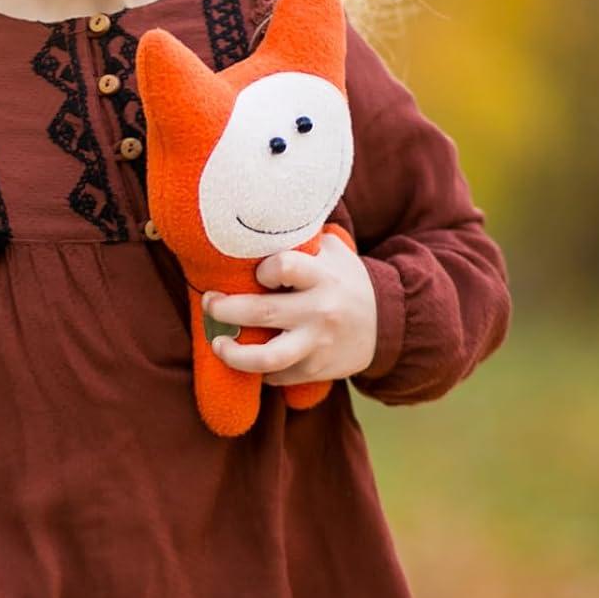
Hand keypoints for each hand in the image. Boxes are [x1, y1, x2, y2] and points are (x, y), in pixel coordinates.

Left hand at [203, 231, 378, 386]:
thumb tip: (256, 222)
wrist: (388, 322)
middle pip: (262, 311)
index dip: (262, 269)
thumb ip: (301, 240)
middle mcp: (320, 311)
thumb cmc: (346, 280)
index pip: (283, 267)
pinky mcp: (315, 369)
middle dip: (225, 308)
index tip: (255, 274)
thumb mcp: (333, 252)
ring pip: (267, 357)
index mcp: (323, 276)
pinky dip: (257, 370)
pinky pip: (278, 375)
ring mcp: (317, 343)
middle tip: (210, 303)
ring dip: (234, 354)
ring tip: (218, 343)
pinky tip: (247, 357)